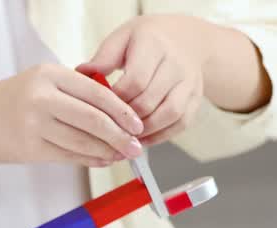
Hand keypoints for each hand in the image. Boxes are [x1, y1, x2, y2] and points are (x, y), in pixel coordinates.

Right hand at [0, 63, 144, 166]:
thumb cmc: (11, 102)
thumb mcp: (41, 84)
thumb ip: (74, 93)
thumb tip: (118, 115)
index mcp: (49, 75)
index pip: (97, 93)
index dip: (122, 110)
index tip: (138, 123)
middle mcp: (41, 98)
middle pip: (93, 119)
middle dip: (120, 135)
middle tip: (136, 145)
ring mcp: (33, 124)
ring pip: (82, 140)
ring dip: (106, 151)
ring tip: (121, 156)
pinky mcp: (28, 148)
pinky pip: (67, 155)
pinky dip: (88, 159)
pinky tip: (101, 160)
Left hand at [79, 15, 209, 146]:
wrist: (184, 38)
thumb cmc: (144, 41)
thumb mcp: (121, 39)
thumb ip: (103, 58)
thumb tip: (81, 75)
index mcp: (154, 45)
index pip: (135, 81)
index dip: (114, 100)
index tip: (97, 109)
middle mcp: (177, 63)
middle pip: (149, 101)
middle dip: (124, 119)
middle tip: (105, 128)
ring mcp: (190, 82)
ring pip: (169, 114)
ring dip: (143, 130)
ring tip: (121, 137)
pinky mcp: (196, 97)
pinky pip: (181, 123)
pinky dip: (160, 136)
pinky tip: (140, 140)